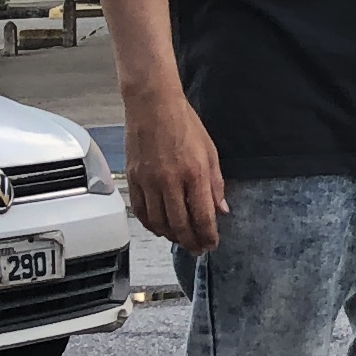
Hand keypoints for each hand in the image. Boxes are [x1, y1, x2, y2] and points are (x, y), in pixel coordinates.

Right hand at [121, 88, 227, 254]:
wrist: (153, 105)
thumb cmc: (184, 124)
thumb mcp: (210, 152)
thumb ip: (216, 184)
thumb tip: (222, 210)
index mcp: (194, 173)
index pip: (202, 217)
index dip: (208, 236)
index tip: (212, 244)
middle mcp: (170, 181)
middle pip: (179, 225)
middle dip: (191, 242)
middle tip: (197, 249)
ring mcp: (148, 181)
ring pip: (158, 223)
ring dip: (171, 237)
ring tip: (181, 240)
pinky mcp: (133, 179)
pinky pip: (141, 212)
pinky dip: (150, 225)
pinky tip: (160, 228)